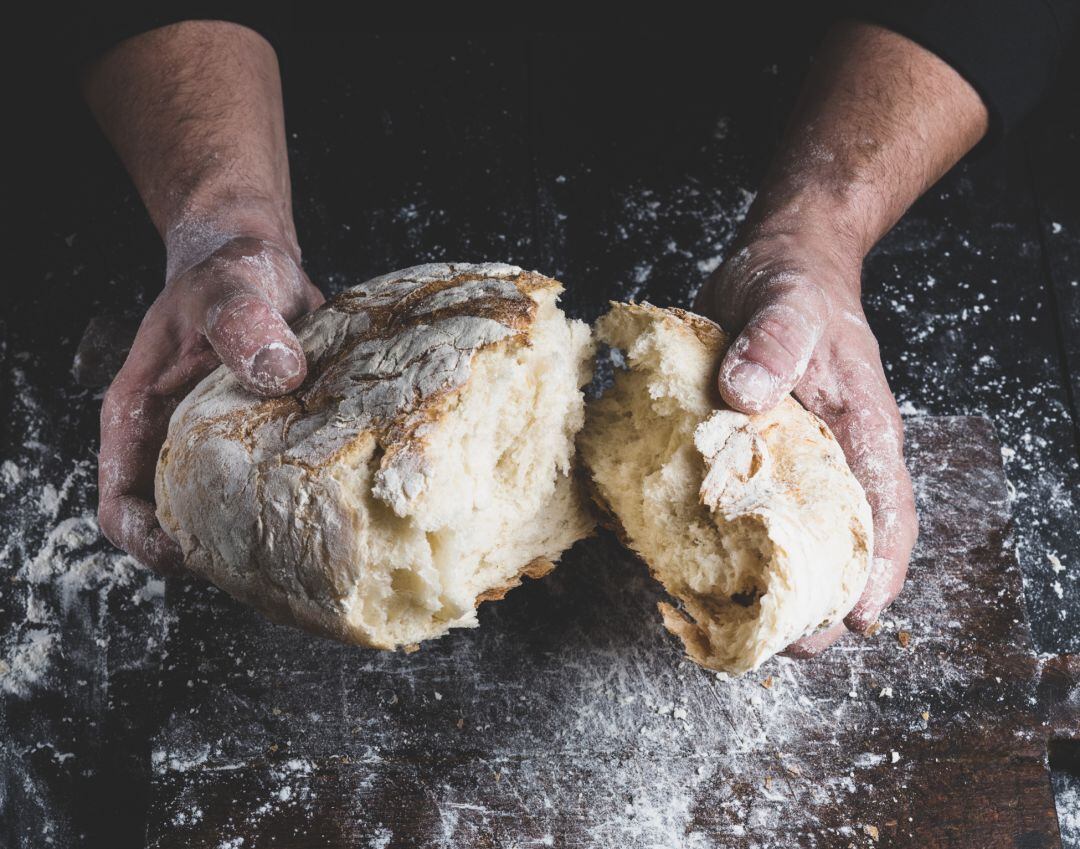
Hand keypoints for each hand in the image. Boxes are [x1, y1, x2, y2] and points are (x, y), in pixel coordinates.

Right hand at [98, 235, 324, 572]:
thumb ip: (242, 321)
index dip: (149, 542)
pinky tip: (328, 505)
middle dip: (214, 554)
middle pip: (176, 528)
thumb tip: (277, 370)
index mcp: (140, 417)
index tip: (195, 553)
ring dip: (257, 536)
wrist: (259, 269)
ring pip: (224, 520)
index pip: (122, 506)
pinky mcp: (260, 449)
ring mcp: (216, 451)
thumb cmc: (228, 277)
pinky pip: (268, 494)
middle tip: (269, 561)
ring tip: (303, 541)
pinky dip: (292, 506)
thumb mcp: (230, 287)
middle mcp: (173, 444)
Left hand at [695, 227, 917, 654]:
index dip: (879, 570)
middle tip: (785, 647)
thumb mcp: (785, 302)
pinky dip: (727, 541)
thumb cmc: (794, 283)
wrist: (776, 262)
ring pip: (794, 534)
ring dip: (773, 583)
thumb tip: (743, 398)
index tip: (856, 619)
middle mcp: (832, 453)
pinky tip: (695, 567)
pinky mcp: (752, 451)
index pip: (886, 509)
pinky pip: (746, 506)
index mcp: (860, 428)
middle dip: (820, 600)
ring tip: (740, 628)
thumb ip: (770, 343)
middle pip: (842, 541)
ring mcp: (792, 456)